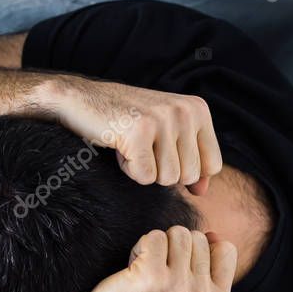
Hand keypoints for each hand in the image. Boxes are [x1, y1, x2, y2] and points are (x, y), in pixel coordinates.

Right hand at [48, 77, 222, 192]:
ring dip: (144, 169)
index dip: (185, 171)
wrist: (80, 99)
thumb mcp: (166, 135)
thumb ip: (189, 161)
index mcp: (198, 109)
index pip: (212, 165)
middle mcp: (185, 111)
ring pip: (167, 179)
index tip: (161, 151)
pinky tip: (120, 146)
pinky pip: (145, 177)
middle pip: (189, 176)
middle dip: (162, 170)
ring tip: (131, 144)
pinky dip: (129, 169)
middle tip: (142, 145)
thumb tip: (202, 192)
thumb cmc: (124, 120)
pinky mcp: (139, 132)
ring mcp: (163, 120)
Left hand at [73, 227, 237, 291]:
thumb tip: (213, 235)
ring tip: (146, 271)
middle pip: (198, 238)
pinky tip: (133, 270)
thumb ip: (205, 271)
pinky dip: (140, 247)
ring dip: (157, 246)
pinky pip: (155, 237)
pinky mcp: (154, 276)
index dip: (201, 249)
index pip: (227, 250)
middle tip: (157, 275)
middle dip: (174, 248)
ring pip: (178, 233)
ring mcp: (180, 287)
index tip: (179, 268)